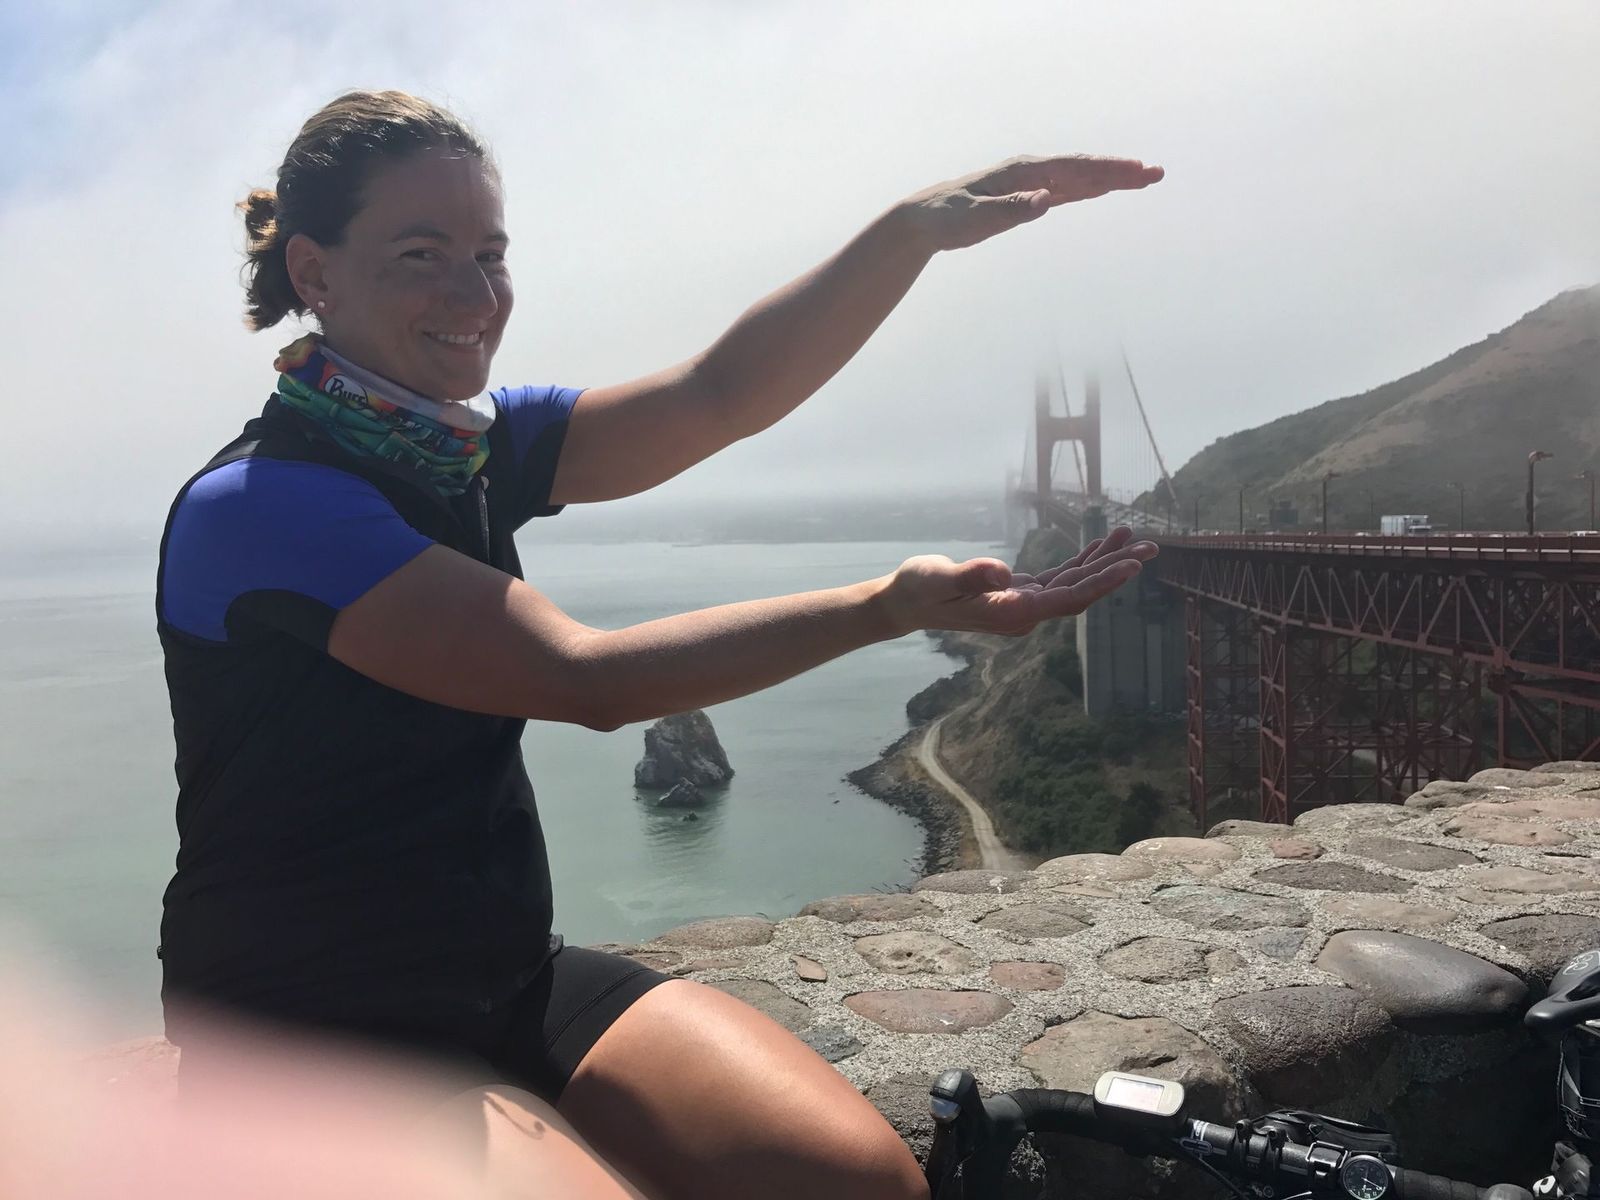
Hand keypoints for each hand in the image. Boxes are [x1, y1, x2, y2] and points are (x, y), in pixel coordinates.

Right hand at [877, 526, 1157, 636]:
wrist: (904, 603)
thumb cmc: (918, 589)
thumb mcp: (938, 577)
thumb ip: (970, 575)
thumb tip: (1003, 573)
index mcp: (1012, 612)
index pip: (1068, 599)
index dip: (1102, 582)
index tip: (1132, 566)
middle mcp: (1025, 613)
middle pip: (1082, 592)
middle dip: (1116, 570)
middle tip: (1151, 548)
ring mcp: (1024, 605)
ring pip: (1075, 583)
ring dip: (1104, 561)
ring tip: (1136, 540)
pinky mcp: (1019, 593)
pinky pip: (1060, 578)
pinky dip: (1081, 560)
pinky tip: (1100, 545)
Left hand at [900, 154, 1163, 252]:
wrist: (925, 219)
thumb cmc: (948, 218)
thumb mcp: (976, 218)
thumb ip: (1012, 209)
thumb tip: (1046, 199)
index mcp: (1023, 172)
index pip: (1074, 169)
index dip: (1107, 170)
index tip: (1136, 172)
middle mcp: (1031, 172)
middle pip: (1084, 170)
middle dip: (1121, 171)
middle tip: (1157, 173)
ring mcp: (1031, 183)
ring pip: (1079, 179)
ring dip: (1111, 179)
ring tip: (1144, 179)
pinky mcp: (1027, 196)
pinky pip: (1066, 191)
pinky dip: (1090, 189)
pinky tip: (1105, 190)